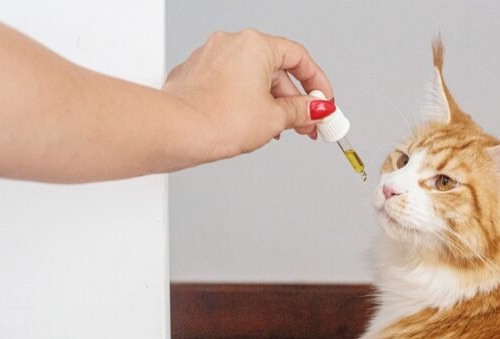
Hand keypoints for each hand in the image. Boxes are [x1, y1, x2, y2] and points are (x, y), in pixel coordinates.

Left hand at [163, 29, 334, 159]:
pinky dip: (243, 103)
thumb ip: (301, 111)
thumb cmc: (217, 119)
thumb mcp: (274, 118)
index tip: (323, 103)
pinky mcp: (194, 76)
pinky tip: (248, 126)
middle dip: (292, 100)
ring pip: (250, 79)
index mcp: (255, 45)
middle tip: (305, 124)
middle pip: (274, 69)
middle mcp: (230, 44)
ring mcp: (209, 58)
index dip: (317, 83)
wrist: (176, 132)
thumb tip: (315, 110)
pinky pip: (228, 86)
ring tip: (277, 130)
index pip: (298, 58)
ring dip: (268, 103)